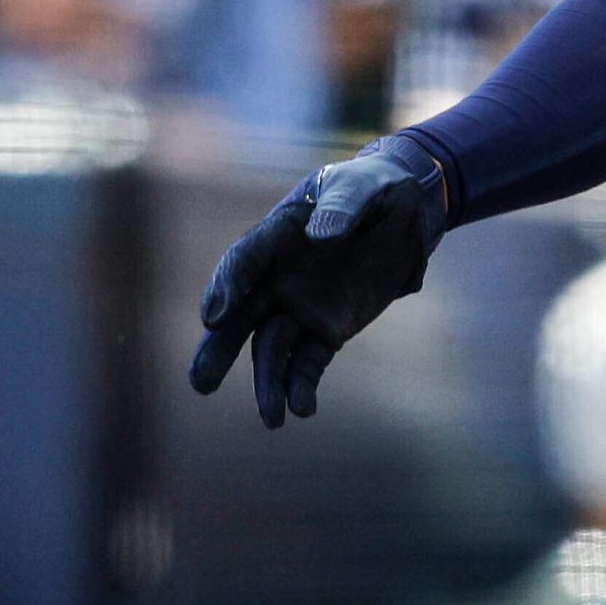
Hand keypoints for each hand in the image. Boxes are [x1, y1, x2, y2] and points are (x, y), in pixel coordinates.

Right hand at [188, 134, 450, 426]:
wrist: (404, 213)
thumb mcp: (364, 186)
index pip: (244, 261)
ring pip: (271, 350)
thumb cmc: (374, 190)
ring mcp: (299, 307)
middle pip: (238, 317)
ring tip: (273, 418)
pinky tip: (303, 411)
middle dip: (219, 350)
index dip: (227, 286)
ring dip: (268, 384)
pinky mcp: (327, 331)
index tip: (212, 316)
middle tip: (201, 383)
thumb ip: (343, 205)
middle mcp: (276, 277)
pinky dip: (303, 387)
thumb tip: (323, 233)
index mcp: (277, 235)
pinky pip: (308, 363)